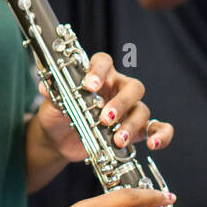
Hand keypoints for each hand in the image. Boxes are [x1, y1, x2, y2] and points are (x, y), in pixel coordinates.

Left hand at [34, 52, 173, 162]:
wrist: (58, 140)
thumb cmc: (58, 115)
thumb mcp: (52, 105)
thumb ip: (53, 94)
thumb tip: (44, 86)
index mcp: (98, 76)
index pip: (104, 62)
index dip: (99, 71)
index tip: (90, 85)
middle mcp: (117, 89)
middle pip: (132, 87)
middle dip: (120, 103)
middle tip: (105, 119)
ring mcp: (129, 110)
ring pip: (142, 110)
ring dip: (131, 125)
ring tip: (117, 140)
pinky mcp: (136, 131)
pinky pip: (158, 128)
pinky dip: (161, 135)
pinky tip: (154, 144)